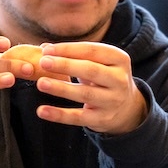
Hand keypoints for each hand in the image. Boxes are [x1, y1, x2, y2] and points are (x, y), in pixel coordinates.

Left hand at [33, 41, 148, 134]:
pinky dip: (59, 115)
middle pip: (91, 70)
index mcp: (119, 59)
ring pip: (85, 94)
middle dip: (65, 65)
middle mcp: (119, 80)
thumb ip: (74, 54)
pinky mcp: (103, 119)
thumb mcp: (97, 63)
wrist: (127, 108)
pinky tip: (42, 111)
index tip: (46, 50)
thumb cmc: (104, 78)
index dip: (68, 49)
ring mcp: (112, 101)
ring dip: (61, 88)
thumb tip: (45, 47)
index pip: (92, 51)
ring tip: (41, 83)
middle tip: (43, 62)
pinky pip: (78, 117)